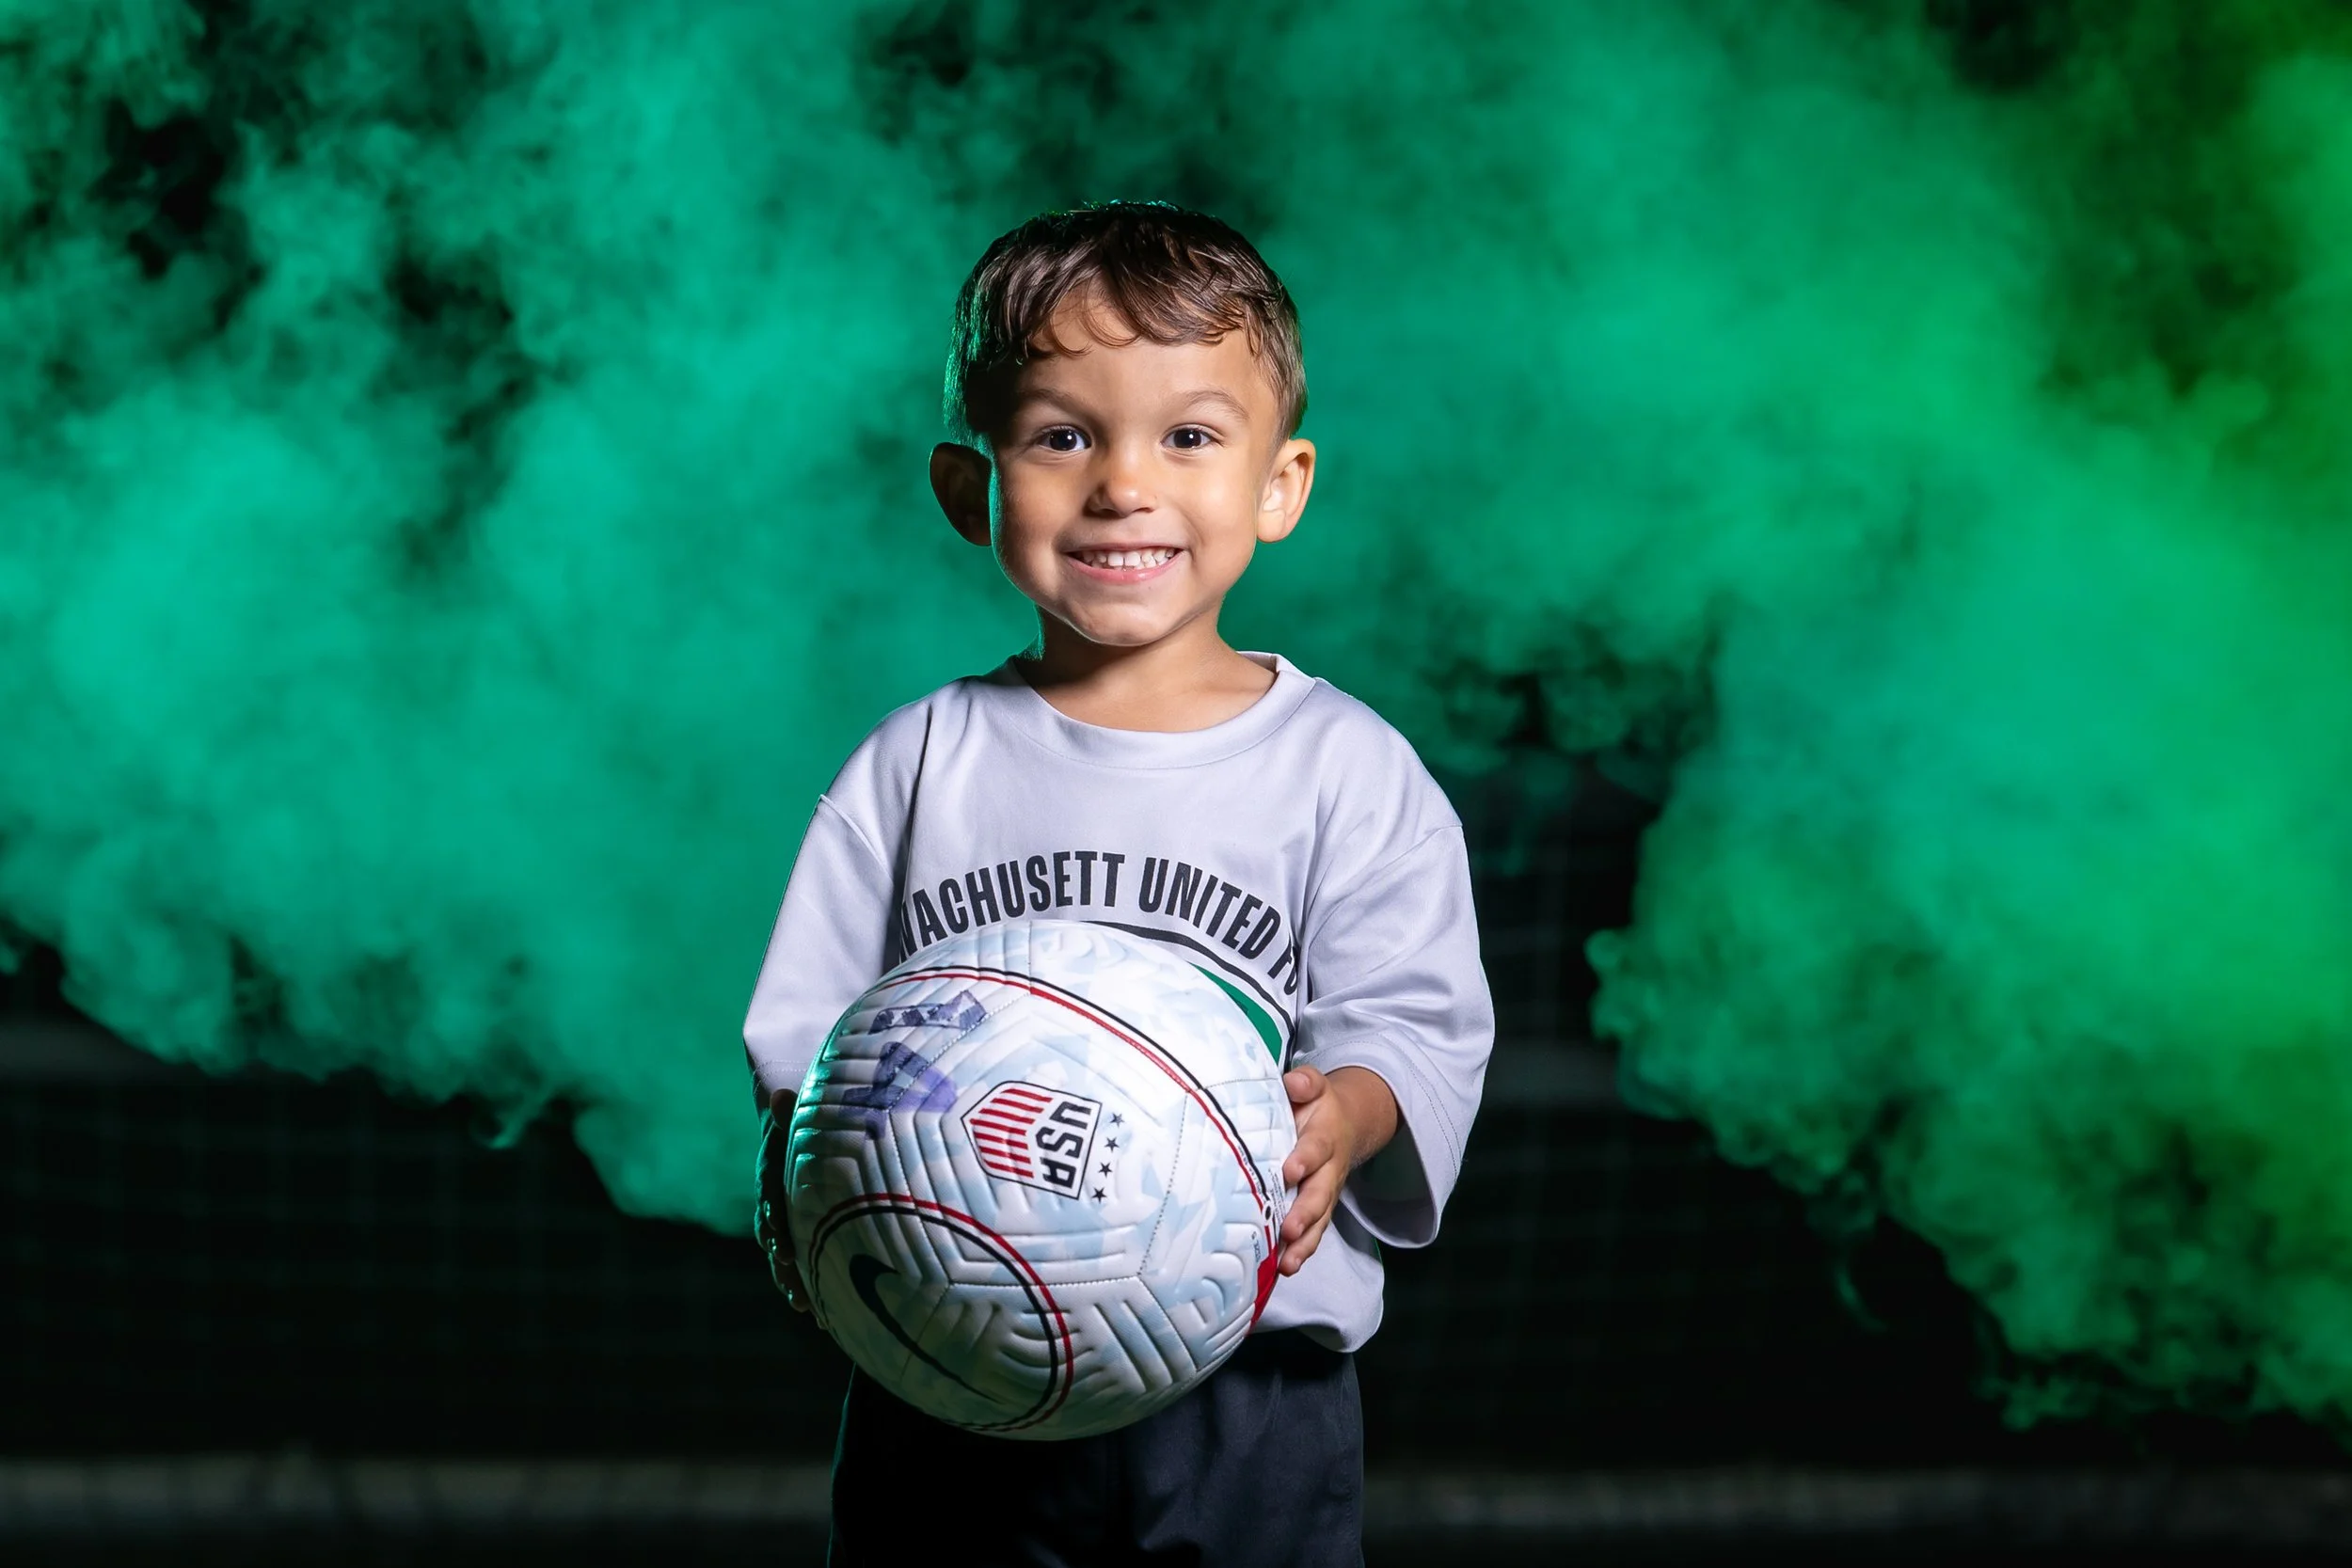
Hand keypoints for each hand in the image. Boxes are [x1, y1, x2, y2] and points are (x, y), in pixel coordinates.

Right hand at [756, 1092, 809, 1313]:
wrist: (800, 1143)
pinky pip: (803, 1269)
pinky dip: (811, 1291)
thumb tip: (780, 1094)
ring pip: (785, 1260)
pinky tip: (826, 1318)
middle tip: (794, 1276)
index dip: (774, 1216)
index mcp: (772, 1177)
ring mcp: (786, 1227)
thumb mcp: (798, 1120)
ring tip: (807, 1306)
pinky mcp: (801, 1242)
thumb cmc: (804, 1130)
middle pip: (773, 1236)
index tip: (782, 1234)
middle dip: (782, 1259)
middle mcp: (774, 1206)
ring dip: (794, 1282)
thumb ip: (789, 1115)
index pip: (769, 1197)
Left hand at [1276, 1064, 1399, 1275]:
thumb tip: (1294, 1083)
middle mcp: (1328, 1170)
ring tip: (1288, 1262)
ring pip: (1319, 1221)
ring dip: (1304, 1242)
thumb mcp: (1312, 1086)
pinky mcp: (1317, 1211)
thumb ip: (1305, 1083)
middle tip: (1289, 1229)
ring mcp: (1324, 1193)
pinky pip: (1313, 1234)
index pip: (1316, 1148)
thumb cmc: (1314, 1106)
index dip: (1305, 1159)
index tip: (1290, 1170)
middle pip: (1320, 1194)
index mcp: (1324, 1136)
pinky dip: (1300, 1252)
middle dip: (1305, 1213)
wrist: (1343, 1124)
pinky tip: (1284, 1269)